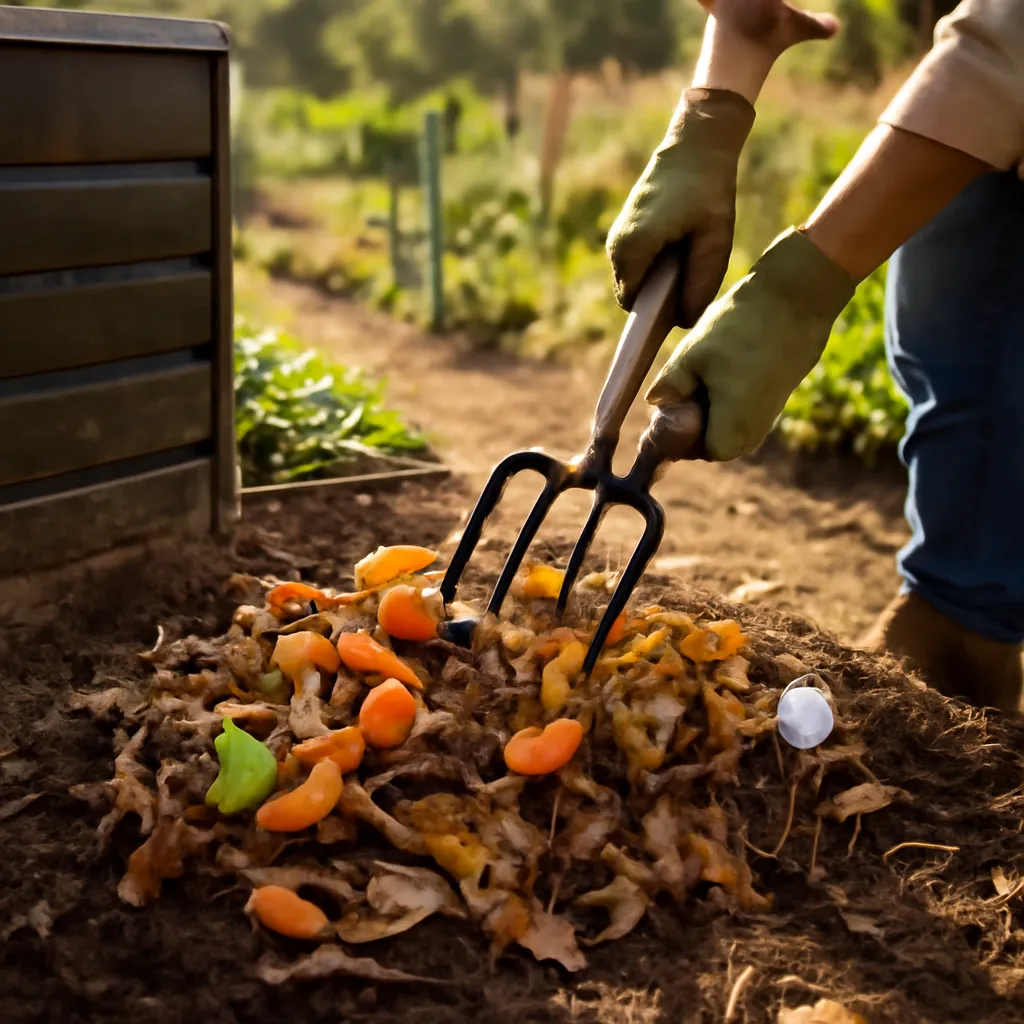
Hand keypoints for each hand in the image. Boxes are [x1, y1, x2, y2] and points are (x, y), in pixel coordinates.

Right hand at [606, 2, 838, 329]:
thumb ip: (701, 283)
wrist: (697, 142)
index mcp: (634, 249)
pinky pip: (635, 262)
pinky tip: (681, 251)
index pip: (633, 305)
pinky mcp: (625, 227)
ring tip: (688, 263)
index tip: (672, 322)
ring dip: (656, 281)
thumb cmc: (709, 190)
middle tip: (690, 287)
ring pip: (633, 279)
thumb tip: (685, 320)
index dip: (651, 318)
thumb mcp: (715, 240)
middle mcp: (617, 245)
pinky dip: (654, 266)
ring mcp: (618, 235)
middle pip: (631, 294)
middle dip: (655, 299)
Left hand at [645, 228, 854, 461]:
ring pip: (728, 429)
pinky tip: (721, 371)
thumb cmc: (741, 327)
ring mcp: (768, 416)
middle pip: (712, 445)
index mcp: (732, 427)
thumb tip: (654, 401)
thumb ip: (670, 386)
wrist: (797, 300)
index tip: (668, 408)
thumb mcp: (692, 354)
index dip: (678, 436)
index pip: (696, 452)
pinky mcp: (775, 400)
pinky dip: (726, 401)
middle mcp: (754, 431)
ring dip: (709, 411)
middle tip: (682, 391)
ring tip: (703, 375)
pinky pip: (743, 414)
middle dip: (692, 425)